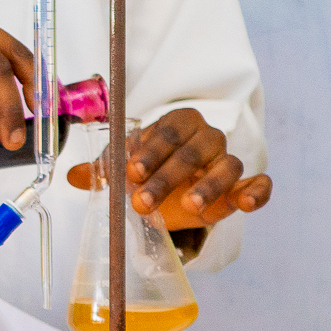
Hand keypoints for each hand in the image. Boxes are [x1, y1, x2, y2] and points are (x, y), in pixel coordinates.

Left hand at [65, 106, 271, 228]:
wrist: (173, 188)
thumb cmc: (149, 169)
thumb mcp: (124, 167)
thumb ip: (102, 170)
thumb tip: (72, 176)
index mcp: (179, 123)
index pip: (168, 131)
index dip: (150, 151)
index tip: (131, 172)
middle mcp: (207, 137)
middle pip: (194, 151)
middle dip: (168, 177)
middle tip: (142, 202)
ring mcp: (227, 161)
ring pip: (228, 166)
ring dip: (210, 186)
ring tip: (190, 207)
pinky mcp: (242, 187)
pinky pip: (259, 185)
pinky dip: (257, 192)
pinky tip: (245, 203)